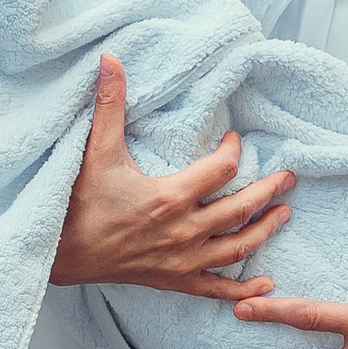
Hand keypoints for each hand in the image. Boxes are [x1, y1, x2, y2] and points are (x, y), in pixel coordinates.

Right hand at [50, 54, 293, 299]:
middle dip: (269, 190)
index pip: (223, 170)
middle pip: (241, 208)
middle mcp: (184, 232)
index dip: (235, 150)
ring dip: (266, 230)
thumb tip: (110, 60)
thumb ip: (109, 105)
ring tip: (284, 213)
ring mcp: (182, 260)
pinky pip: (216, 289)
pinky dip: (243, 288)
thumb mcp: (96, 152)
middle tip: (289, 177)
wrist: (59, 252)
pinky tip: (265, 283)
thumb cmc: (79, 203)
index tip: (235, 139)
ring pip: (238, 247)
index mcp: (170, 198)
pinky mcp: (174, 280)